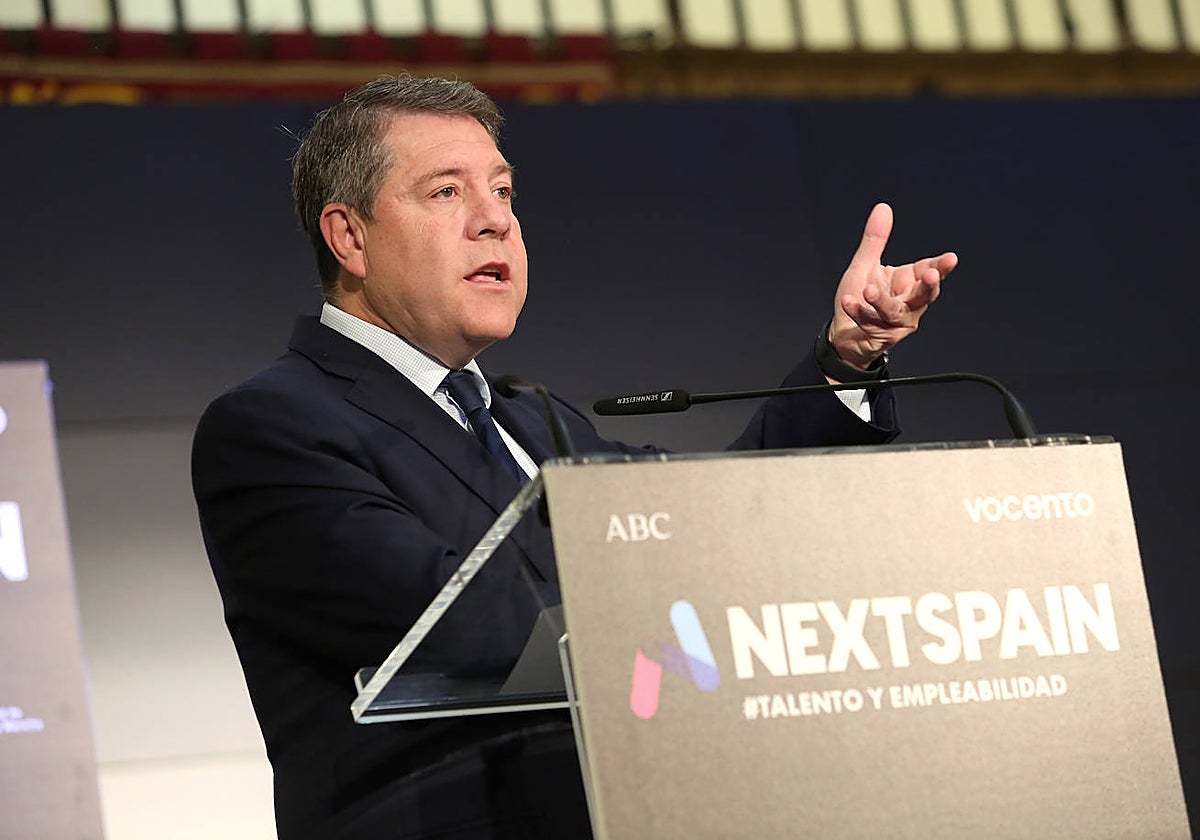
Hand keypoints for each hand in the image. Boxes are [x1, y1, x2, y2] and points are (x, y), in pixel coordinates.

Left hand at [830, 203, 957, 368]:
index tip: (951, 259)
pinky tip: (848, 302)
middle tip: (930, 275)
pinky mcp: (882, 336)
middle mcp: (910, 303)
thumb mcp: (866, 265)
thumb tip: (883, 208)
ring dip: (882, 301)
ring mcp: (898, 323)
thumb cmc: (860, 297)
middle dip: (928, 286)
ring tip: (868, 291)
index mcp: (909, 282)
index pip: (929, 271)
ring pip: (895, 312)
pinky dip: (858, 312)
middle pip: (924, 295)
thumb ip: (875, 240)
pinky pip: (871, 323)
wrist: (845, 333)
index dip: (941, 266)